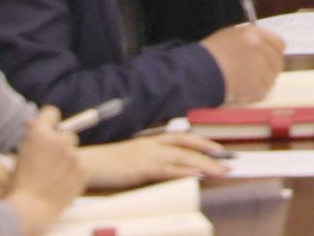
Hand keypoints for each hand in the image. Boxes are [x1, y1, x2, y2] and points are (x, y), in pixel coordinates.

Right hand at [4, 108, 83, 234]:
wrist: (29, 209)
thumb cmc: (19, 185)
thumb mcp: (20, 157)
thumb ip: (30, 138)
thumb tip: (31, 121)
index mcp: (39, 133)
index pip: (51, 113)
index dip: (49, 121)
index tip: (48, 130)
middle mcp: (59, 139)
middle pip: (67, 134)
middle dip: (60, 146)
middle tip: (49, 163)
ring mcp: (73, 154)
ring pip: (74, 153)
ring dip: (68, 161)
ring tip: (54, 178)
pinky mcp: (84, 168)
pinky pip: (82, 166)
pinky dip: (76, 174)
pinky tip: (63, 185)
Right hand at [79, 132, 228, 189]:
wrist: (84, 164)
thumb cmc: (104, 165)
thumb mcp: (129, 159)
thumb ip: (146, 160)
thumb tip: (162, 168)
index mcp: (149, 141)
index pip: (181, 137)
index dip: (201, 142)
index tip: (218, 148)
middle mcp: (152, 145)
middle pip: (188, 145)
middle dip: (211, 152)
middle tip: (229, 160)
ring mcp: (148, 156)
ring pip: (184, 158)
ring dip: (206, 164)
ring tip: (222, 170)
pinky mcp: (142, 169)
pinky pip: (169, 170)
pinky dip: (185, 172)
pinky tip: (198, 176)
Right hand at [202, 22, 285, 102]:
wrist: (195, 74)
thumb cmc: (208, 55)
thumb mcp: (229, 37)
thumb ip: (250, 40)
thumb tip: (264, 47)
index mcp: (253, 34)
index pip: (279, 43)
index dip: (274, 51)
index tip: (270, 58)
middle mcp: (260, 49)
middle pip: (278, 61)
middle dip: (270, 68)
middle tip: (258, 74)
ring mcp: (260, 69)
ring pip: (272, 77)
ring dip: (262, 81)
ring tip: (244, 82)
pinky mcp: (256, 87)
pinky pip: (264, 91)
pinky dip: (255, 92)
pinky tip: (242, 90)